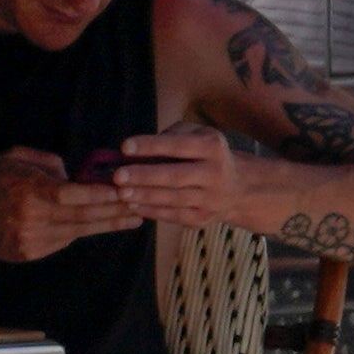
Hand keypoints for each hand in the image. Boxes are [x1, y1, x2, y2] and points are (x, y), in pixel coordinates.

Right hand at [0, 148, 148, 265]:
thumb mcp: (13, 158)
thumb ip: (48, 161)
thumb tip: (77, 173)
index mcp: (27, 190)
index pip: (73, 194)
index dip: (103, 194)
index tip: (127, 190)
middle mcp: (31, 216)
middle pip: (83, 215)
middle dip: (116, 210)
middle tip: (142, 204)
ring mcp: (32, 238)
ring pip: (80, 231)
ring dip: (109, 224)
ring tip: (133, 218)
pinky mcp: (32, 252)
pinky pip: (65, 240)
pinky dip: (83, 231)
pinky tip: (100, 224)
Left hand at [98, 122, 251, 229]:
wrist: (236, 187)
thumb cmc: (202, 154)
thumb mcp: (195, 135)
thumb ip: (170, 136)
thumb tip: (138, 149)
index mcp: (213, 147)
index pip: (179, 145)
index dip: (151, 146)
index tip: (125, 147)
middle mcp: (215, 172)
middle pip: (176, 176)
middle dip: (144, 176)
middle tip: (117, 176)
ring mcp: (211, 198)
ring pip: (173, 199)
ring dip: (144, 196)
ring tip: (121, 192)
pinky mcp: (203, 218)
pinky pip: (173, 215)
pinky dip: (151, 211)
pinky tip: (132, 205)